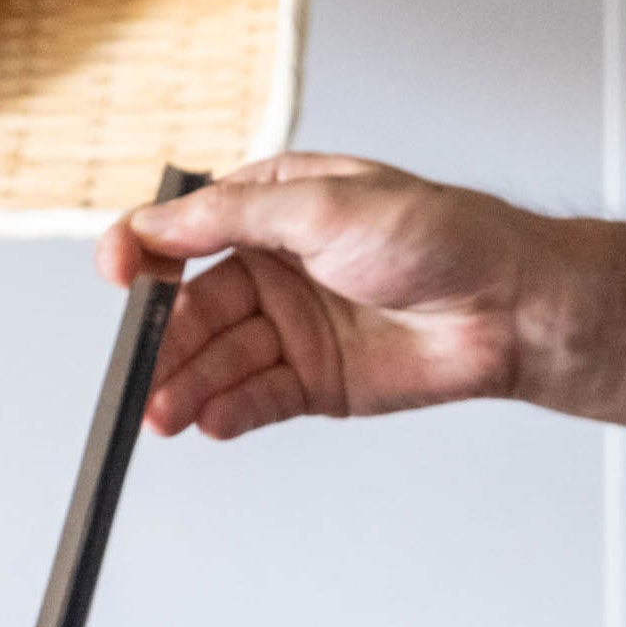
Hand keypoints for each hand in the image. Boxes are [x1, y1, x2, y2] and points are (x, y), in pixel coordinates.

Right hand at [94, 153, 546, 438]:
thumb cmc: (439, 237)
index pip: (187, 232)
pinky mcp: (314, 382)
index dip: (145, 253)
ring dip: (187, 387)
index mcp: (274, 210)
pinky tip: (210, 420)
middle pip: (196, 308)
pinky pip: (256, 398)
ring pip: (220, 360)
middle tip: (139, 372)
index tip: (118, 274)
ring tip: (164, 413)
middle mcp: (276, 269)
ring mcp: (293, 329)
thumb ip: (234, 217)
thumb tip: (156, 224)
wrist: (507, 307)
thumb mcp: (326, 205)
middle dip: (164, 342)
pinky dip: (229, 411)